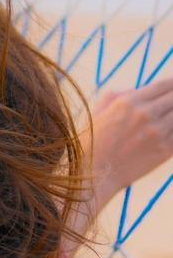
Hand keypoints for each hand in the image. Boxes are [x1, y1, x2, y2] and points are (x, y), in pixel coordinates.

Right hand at [86, 78, 172, 200]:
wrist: (94, 172)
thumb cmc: (93, 140)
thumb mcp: (100, 110)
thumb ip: (120, 94)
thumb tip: (140, 90)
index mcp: (128, 102)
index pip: (163, 85)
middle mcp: (145, 114)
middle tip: (172, 101)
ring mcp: (158, 132)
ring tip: (170, 116)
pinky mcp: (165, 149)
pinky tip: (170, 127)